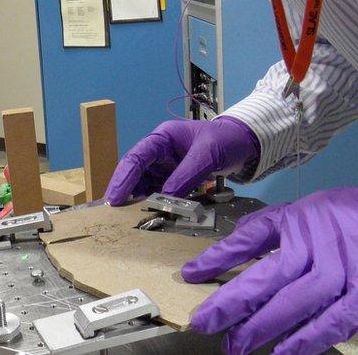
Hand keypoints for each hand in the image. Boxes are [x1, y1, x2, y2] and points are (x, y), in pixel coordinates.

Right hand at [105, 117, 259, 205]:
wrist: (244, 145)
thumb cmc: (226, 141)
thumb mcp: (208, 154)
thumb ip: (186, 175)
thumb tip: (165, 199)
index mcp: (163, 137)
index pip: (137, 157)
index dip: (123, 178)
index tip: (115, 199)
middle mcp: (158, 152)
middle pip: (134, 172)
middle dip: (123, 191)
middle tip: (113, 214)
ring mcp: (164, 166)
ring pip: (143, 184)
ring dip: (135, 201)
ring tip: (126, 220)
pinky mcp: (172, 179)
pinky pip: (157, 193)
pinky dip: (151, 204)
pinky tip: (146, 216)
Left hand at [182, 178, 357, 354]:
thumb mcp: (322, 209)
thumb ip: (287, 226)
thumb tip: (250, 243)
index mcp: (302, 217)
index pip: (250, 235)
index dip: (218, 255)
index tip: (191, 272)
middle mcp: (316, 240)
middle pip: (264, 275)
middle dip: (230, 301)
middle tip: (203, 321)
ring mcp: (342, 267)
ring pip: (291, 302)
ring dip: (262, 327)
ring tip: (236, 345)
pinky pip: (330, 322)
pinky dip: (306, 340)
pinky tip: (284, 353)